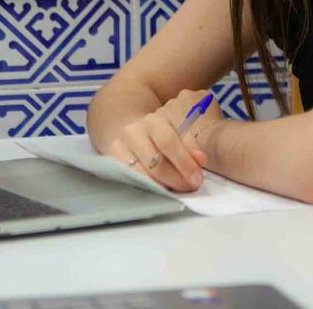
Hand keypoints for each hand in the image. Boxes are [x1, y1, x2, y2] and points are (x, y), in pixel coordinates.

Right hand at [106, 89, 221, 191]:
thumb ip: (189, 147)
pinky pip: (131, 181)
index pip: (168, 142)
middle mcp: (133, 132)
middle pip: (155, 163)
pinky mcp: (111, 163)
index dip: (184, 163)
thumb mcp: (174, 134)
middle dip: (176, 179)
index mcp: (153, 121)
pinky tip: (159, 190)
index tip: (197, 179)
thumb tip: (201, 160)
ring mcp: (119, 148)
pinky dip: (147, 188)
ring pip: (142, 175)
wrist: (126, 132)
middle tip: (189, 187)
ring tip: (176, 190)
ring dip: (163, 186)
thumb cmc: (158, 136)